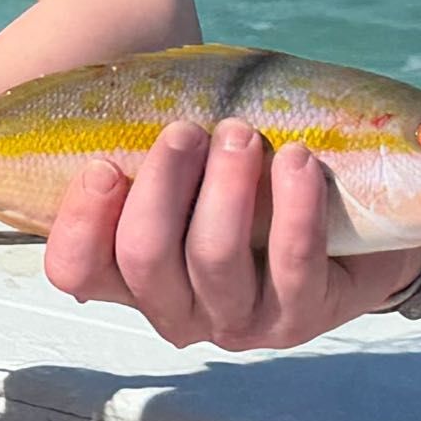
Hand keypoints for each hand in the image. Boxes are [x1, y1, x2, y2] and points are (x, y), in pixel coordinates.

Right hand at [44, 119, 420, 349]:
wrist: (344, 226)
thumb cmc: (241, 188)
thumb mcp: (182, 173)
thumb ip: (138, 149)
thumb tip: (109, 97)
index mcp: (129, 278)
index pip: (76, 269)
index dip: (80, 222)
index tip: (102, 164)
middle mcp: (175, 310)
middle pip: (145, 257)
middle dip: (161, 183)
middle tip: (185, 130)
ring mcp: (237, 322)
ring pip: (214, 258)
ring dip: (225, 187)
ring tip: (241, 133)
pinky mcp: (300, 318)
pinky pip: (292, 262)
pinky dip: (293, 205)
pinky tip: (298, 159)